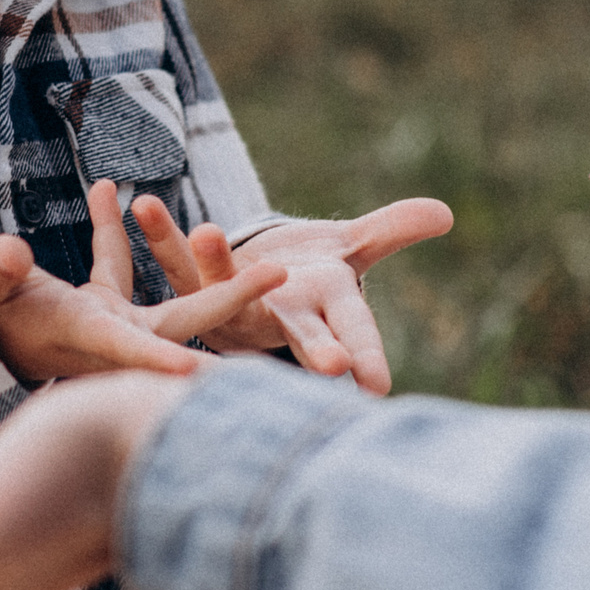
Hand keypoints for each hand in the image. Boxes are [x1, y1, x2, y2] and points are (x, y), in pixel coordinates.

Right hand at [0, 180, 286, 381]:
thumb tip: (12, 251)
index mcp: (85, 337)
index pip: (132, 348)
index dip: (162, 360)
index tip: (201, 372)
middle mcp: (108, 336)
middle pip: (182, 320)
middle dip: (232, 299)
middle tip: (281, 273)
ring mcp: (109, 322)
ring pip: (167, 292)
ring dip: (199, 261)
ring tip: (244, 238)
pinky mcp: (99, 306)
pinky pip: (119, 264)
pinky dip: (114, 229)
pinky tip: (108, 187)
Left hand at [129, 194, 452, 393]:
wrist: (249, 293)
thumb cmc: (310, 278)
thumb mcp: (352, 250)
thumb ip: (392, 231)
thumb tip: (446, 212)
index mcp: (325, 309)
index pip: (354, 332)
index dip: (365, 356)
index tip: (378, 385)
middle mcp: (278, 317)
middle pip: (298, 333)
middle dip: (313, 347)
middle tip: (330, 369)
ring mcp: (230, 307)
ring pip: (224, 290)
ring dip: (215, 262)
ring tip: (210, 232)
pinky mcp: (190, 288)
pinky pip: (174, 258)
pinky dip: (161, 232)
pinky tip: (143, 204)